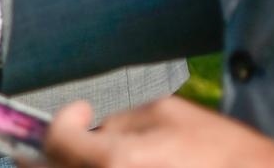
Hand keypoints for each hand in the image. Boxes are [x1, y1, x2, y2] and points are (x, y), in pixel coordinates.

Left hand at [38, 98, 273, 167]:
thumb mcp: (165, 113)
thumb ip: (119, 122)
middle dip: (54, 153)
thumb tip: (92, 131)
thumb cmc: (219, 148)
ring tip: (96, 153)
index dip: (63, 121)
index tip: (81, 111)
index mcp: (117, 161)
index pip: (57, 142)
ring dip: (76, 166)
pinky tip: (117, 166)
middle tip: (67, 139)